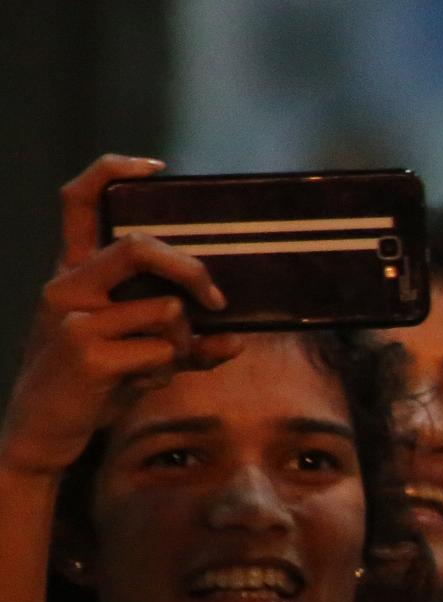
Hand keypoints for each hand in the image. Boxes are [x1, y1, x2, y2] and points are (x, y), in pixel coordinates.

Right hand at [2, 158, 241, 479]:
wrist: (45, 432)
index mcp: (74, 273)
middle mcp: (66, 285)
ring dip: (182, 343)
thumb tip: (238, 338)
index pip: (77, 202)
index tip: (157, 169)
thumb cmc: (95, 386)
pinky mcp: (86, 353)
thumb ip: (183, 340)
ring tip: (159, 366)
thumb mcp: (136, 353)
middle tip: (216, 298)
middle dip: (191, 270)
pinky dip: (169, 369)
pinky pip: (161, 351)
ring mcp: (72, 317)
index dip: (112, 172)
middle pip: (139, 247)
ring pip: (166, 310)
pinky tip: (140, 384)